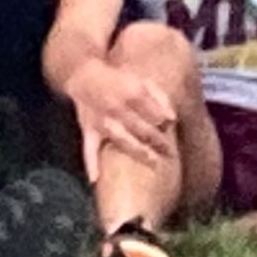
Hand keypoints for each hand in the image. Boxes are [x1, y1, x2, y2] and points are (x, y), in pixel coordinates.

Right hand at [66, 58, 178, 174]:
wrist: (84, 77)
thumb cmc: (118, 81)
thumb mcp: (141, 81)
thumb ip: (159, 97)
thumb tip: (172, 119)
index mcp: (133, 93)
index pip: (154, 113)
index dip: (164, 122)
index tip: (171, 130)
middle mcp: (117, 108)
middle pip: (142, 129)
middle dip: (158, 141)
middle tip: (171, 153)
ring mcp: (103, 121)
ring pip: (123, 140)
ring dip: (139, 152)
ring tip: (153, 162)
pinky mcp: (89, 131)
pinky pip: (89, 149)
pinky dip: (91, 163)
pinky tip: (95, 179)